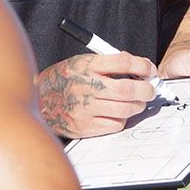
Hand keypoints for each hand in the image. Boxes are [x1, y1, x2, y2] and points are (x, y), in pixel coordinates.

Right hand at [36, 52, 156, 138]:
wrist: (39, 100)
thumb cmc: (63, 79)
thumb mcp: (81, 62)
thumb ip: (107, 63)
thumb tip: (138, 67)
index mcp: (86, 66)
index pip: (123, 62)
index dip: (142, 66)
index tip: (149, 69)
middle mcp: (86, 86)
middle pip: (127, 89)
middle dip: (146, 89)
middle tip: (150, 89)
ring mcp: (84, 109)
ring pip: (125, 109)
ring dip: (137, 106)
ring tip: (137, 102)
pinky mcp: (84, 127)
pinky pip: (115, 125)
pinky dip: (122, 119)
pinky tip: (117, 113)